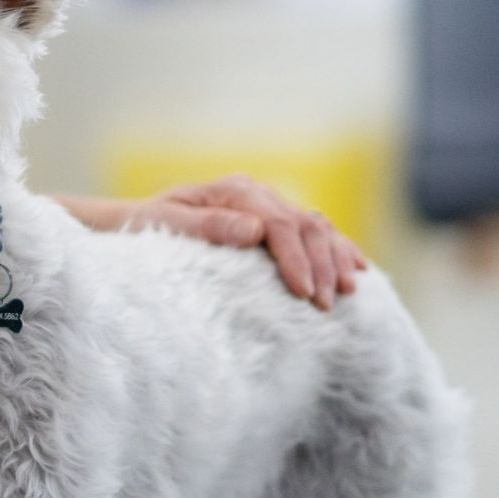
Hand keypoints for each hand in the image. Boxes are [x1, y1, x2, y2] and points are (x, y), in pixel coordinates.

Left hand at [127, 174, 366, 309]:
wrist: (141, 220)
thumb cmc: (147, 226)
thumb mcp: (165, 224)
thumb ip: (208, 225)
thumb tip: (254, 229)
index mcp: (233, 191)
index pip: (278, 223)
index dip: (295, 258)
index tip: (303, 294)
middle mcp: (257, 193)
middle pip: (305, 225)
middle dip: (320, 266)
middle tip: (324, 305)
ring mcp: (270, 205)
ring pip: (318, 226)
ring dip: (336, 259)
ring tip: (347, 293)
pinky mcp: (277, 220)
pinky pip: (317, 231)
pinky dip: (339, 249)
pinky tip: (357, 269)